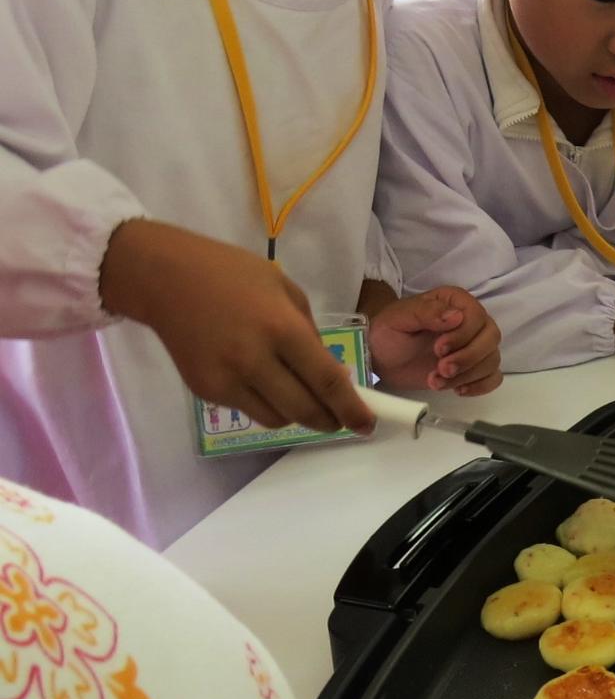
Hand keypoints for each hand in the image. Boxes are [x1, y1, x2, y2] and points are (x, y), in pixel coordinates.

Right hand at [100, 219, 373, 433]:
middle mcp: (254, 361)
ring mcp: (226, 380)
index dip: (352, 409)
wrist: (164, 279)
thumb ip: (311, 334)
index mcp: (282, 330)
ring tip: (298, 393)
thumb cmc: (231, 274)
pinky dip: (264, 403)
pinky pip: (248, 409)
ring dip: (296, 414)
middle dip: (329, 421)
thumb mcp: (286, 290)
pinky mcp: (205, 390)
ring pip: (276, 419)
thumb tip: (332, 375)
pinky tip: (260, 379)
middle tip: (340, 419)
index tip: (367, 424)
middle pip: (304, 411)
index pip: (327, 382)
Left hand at [368, 286, 501, 396]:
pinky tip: (458, 389)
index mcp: (456, 302)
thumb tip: (455, 316)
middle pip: (491, 338)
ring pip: (492, 359)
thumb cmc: (389, 333)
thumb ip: (426, 312)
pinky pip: (493, 377)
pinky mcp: (473, 368)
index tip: (438, 349)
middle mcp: (472, 322)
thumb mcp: (399, 318)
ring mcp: (475, 346)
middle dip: (468, 358)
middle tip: (441, 369)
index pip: (477, 316)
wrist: (382, 358)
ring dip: (467, 375)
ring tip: (436, 381)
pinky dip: (480, 385)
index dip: (463, 335)